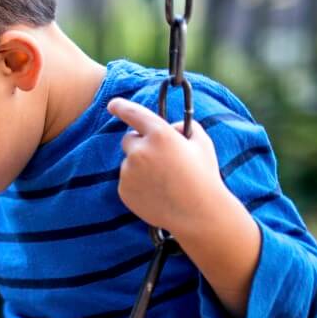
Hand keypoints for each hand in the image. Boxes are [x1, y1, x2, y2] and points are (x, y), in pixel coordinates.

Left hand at [106, 97, 227, 237]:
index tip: (113, 104)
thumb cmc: (203, 176)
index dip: (121, 107)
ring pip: (129, 162)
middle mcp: (140, 151)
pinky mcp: (123, 190)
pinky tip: (157, 192)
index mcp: (160, 135)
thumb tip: (169, 127)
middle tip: (162, 158)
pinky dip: (138, 183)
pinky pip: (127, 180)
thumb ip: (183, 127)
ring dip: (141, 166)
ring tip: (165, 180)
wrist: (198, 213)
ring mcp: (129, 172)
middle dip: (141, 144)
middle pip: (129, 139)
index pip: (133, 114)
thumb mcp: (201, 143)